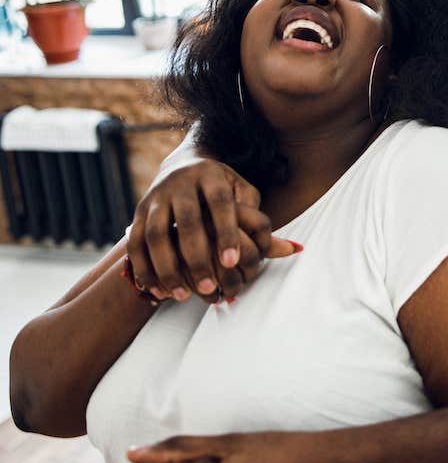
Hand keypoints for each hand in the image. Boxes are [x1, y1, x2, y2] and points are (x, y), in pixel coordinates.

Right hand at [128, 159, 298, 303]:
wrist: (180, 166)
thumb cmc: (221, 188)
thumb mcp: (242, 194)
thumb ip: (263, 222)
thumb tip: (296, 249)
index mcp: (211, 175)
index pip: (221, 203)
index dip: (226, 232)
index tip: (232, 261)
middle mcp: (180, 183)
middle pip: (187, 220)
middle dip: (197, 257)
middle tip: (210, 287)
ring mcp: (155, 197)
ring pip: (155, 234)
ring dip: (167, 268)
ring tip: (183, 296)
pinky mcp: (137, 212)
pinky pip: (135, 243)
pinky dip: (143, 269)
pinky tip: (158, 291)